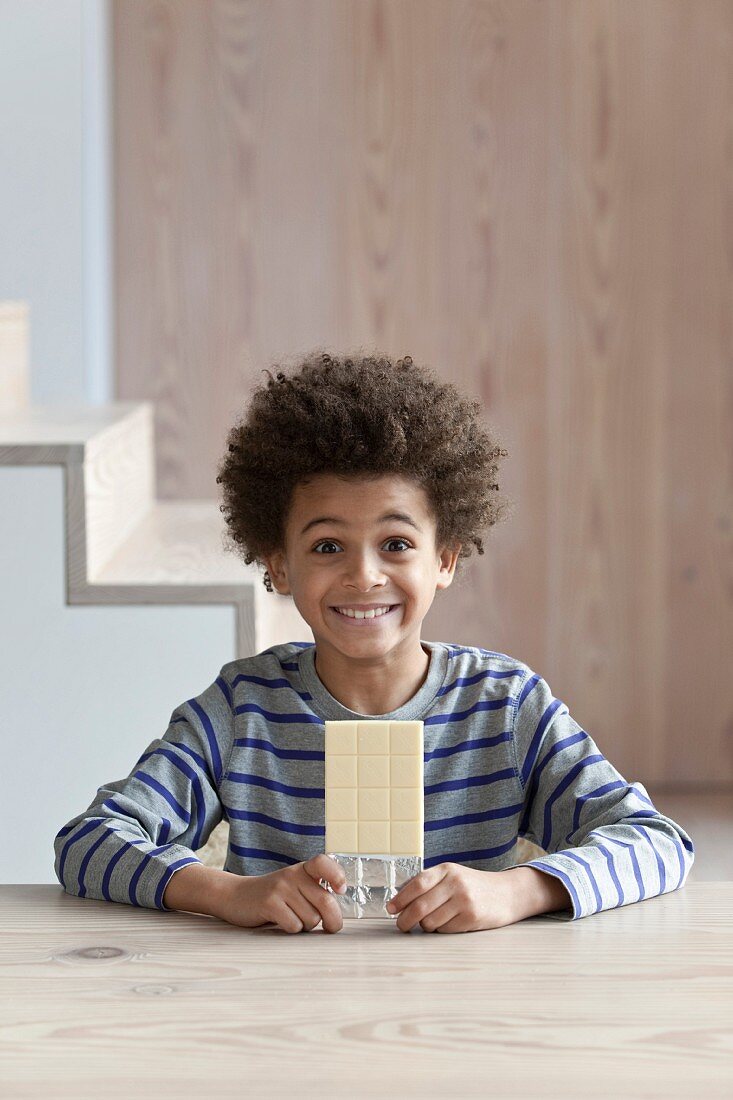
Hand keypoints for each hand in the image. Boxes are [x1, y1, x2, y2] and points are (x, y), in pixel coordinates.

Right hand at [217, 854, 347, 933]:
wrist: (235, 896)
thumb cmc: (273, 896)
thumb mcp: (294, 885)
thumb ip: (314, 891)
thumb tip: (338, 913)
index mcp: (302, 869)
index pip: (324, 863)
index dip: (337, 876)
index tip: (341, 890)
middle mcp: (292, 874)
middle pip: (325, 901)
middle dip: (334, 921)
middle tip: (331, 927)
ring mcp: (280, 888)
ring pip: (311, 918)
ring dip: (307, 926)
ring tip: (294, 919)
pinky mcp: (269, 903)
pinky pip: (294, 925)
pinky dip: (292, 930)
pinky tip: (282, 922)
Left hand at [385, 862, 517, 932]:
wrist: (507, 893)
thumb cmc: (473, 886)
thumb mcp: (452, 876)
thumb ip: (429, 884)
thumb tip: (399, 902)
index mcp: (446, 869)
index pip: (417, 884)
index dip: (400, 899)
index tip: (390, 909)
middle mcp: (455, 883)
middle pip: (420, 906)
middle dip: (405, 919)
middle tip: (401, 925)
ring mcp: (465, 901)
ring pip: (431, 921)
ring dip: (426, 926)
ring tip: (432, 921)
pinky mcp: (472, 918)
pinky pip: (445, 930)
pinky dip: (441, 930)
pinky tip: (449, 923)